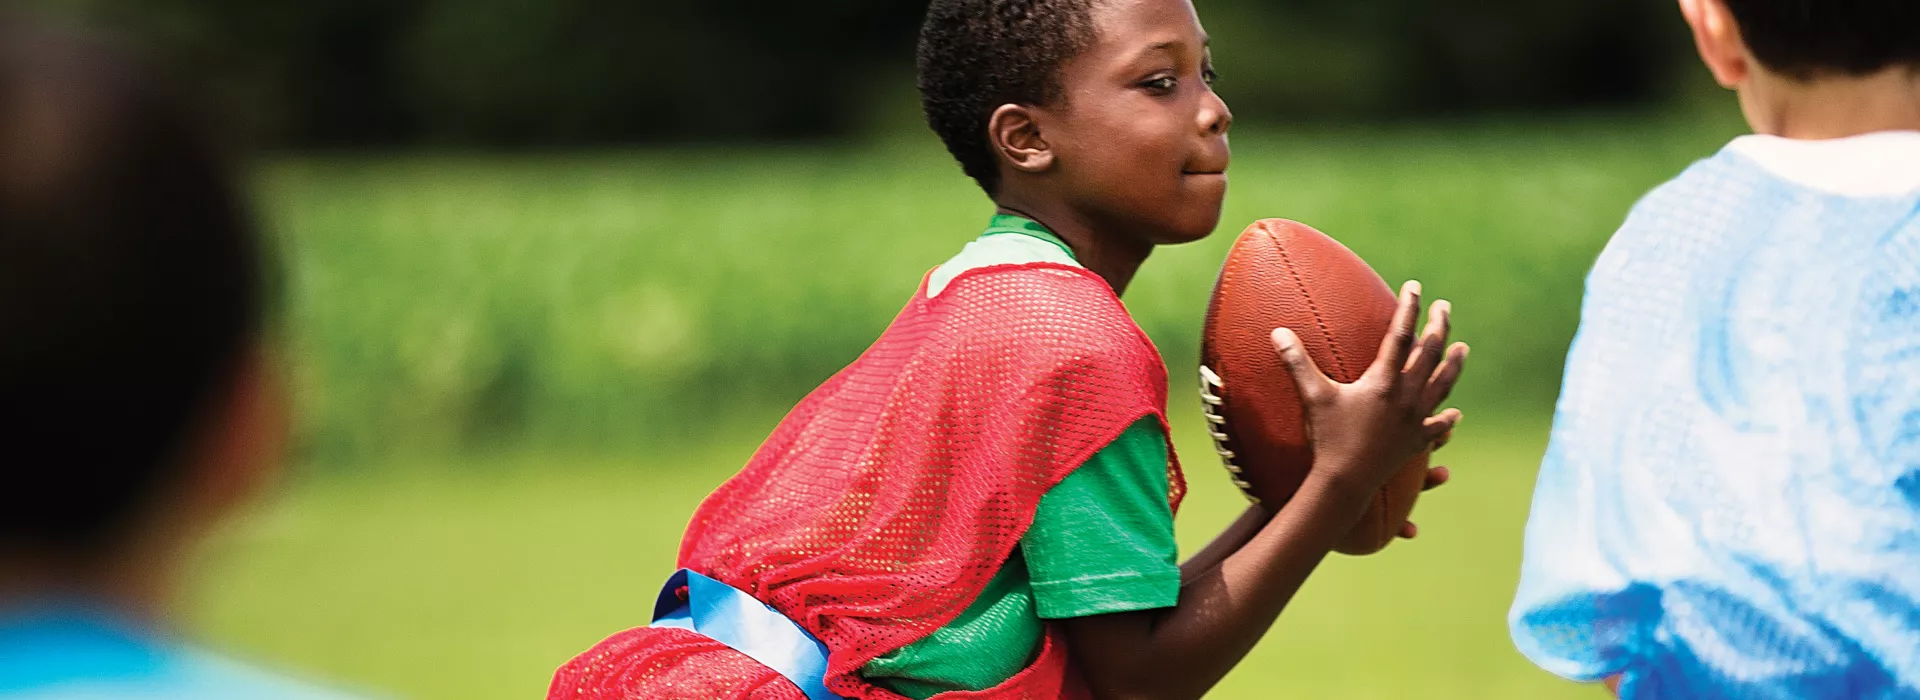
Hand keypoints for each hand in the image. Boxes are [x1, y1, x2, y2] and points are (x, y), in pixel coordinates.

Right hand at [1270, 280, 1466, 508]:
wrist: (1346, 482)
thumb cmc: (1328, 438)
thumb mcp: (1312, 397)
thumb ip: (1297, 362)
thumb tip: (1277, 332)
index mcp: (1384, 382)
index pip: (1400, 335)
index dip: (1408, 308)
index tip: (1415, 286)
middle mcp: (1407, 397)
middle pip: (1430, 354)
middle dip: (1439, 326)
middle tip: (1444, 306)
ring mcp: (1415, 420)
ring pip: (1443, 385)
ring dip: (1454, 364)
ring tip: (1463, 348)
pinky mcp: (1415, 442)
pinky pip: (1437, 428)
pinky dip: (1447, 420)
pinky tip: (1455, 415)